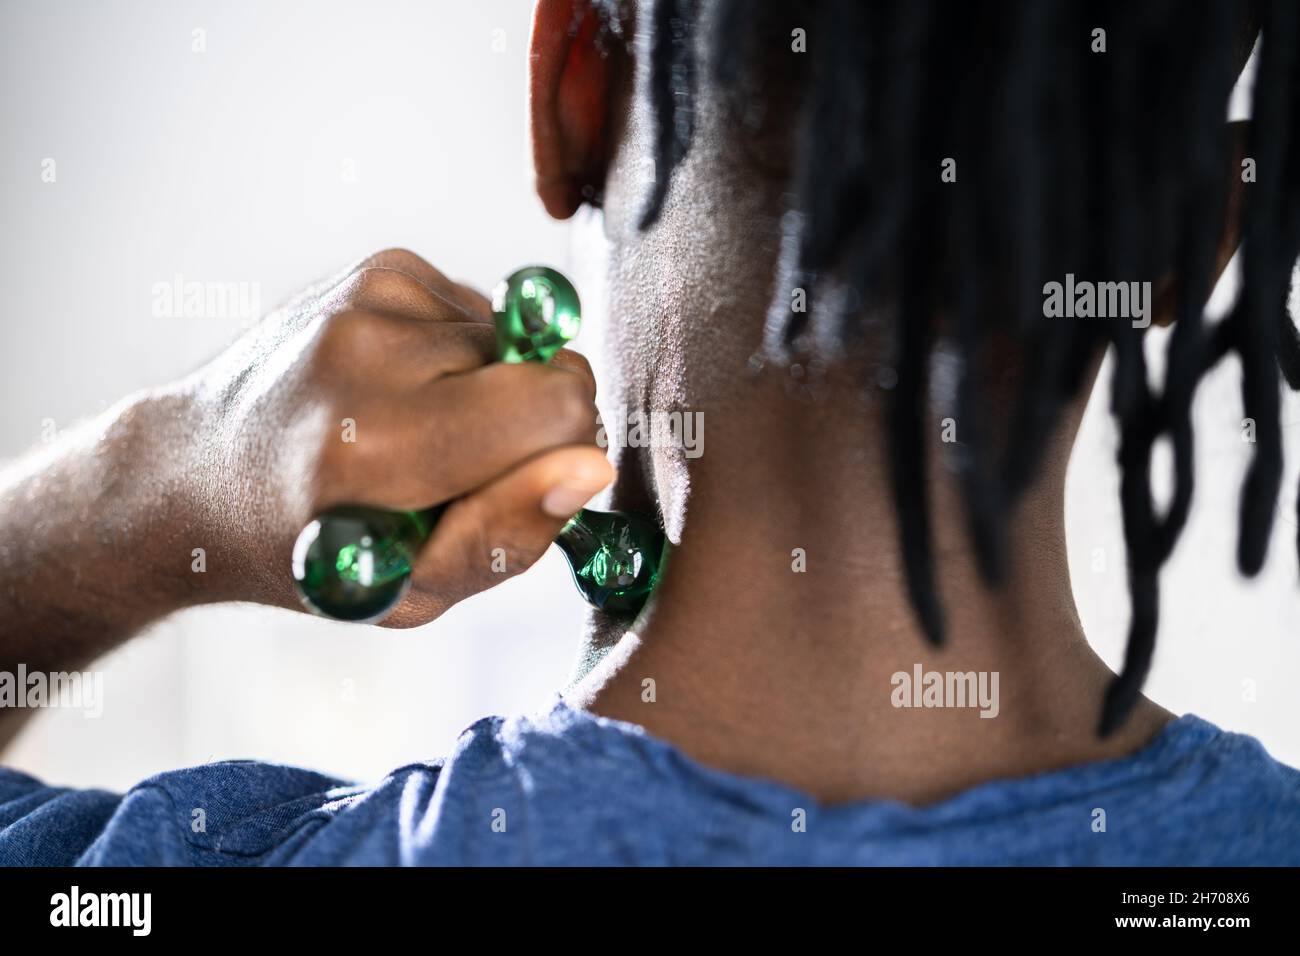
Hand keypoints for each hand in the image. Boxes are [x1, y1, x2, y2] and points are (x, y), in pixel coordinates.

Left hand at [167, 248, 612, 625]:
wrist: (201, 472)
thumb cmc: (315, 549)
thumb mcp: (409, 591)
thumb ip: (508, 535)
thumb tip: (591, 466)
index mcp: (377, 444)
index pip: (556, 408)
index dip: (564, 454)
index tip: (520, 486)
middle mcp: (369, 348)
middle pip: (550, 366)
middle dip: (533, 422)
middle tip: (458, 466)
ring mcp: (371, 294)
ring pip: (521, 339)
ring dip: (492, 389)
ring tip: (417, 431)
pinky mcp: (382, 266)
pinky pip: (483, 313)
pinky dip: (465, 357)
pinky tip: (406, 390)